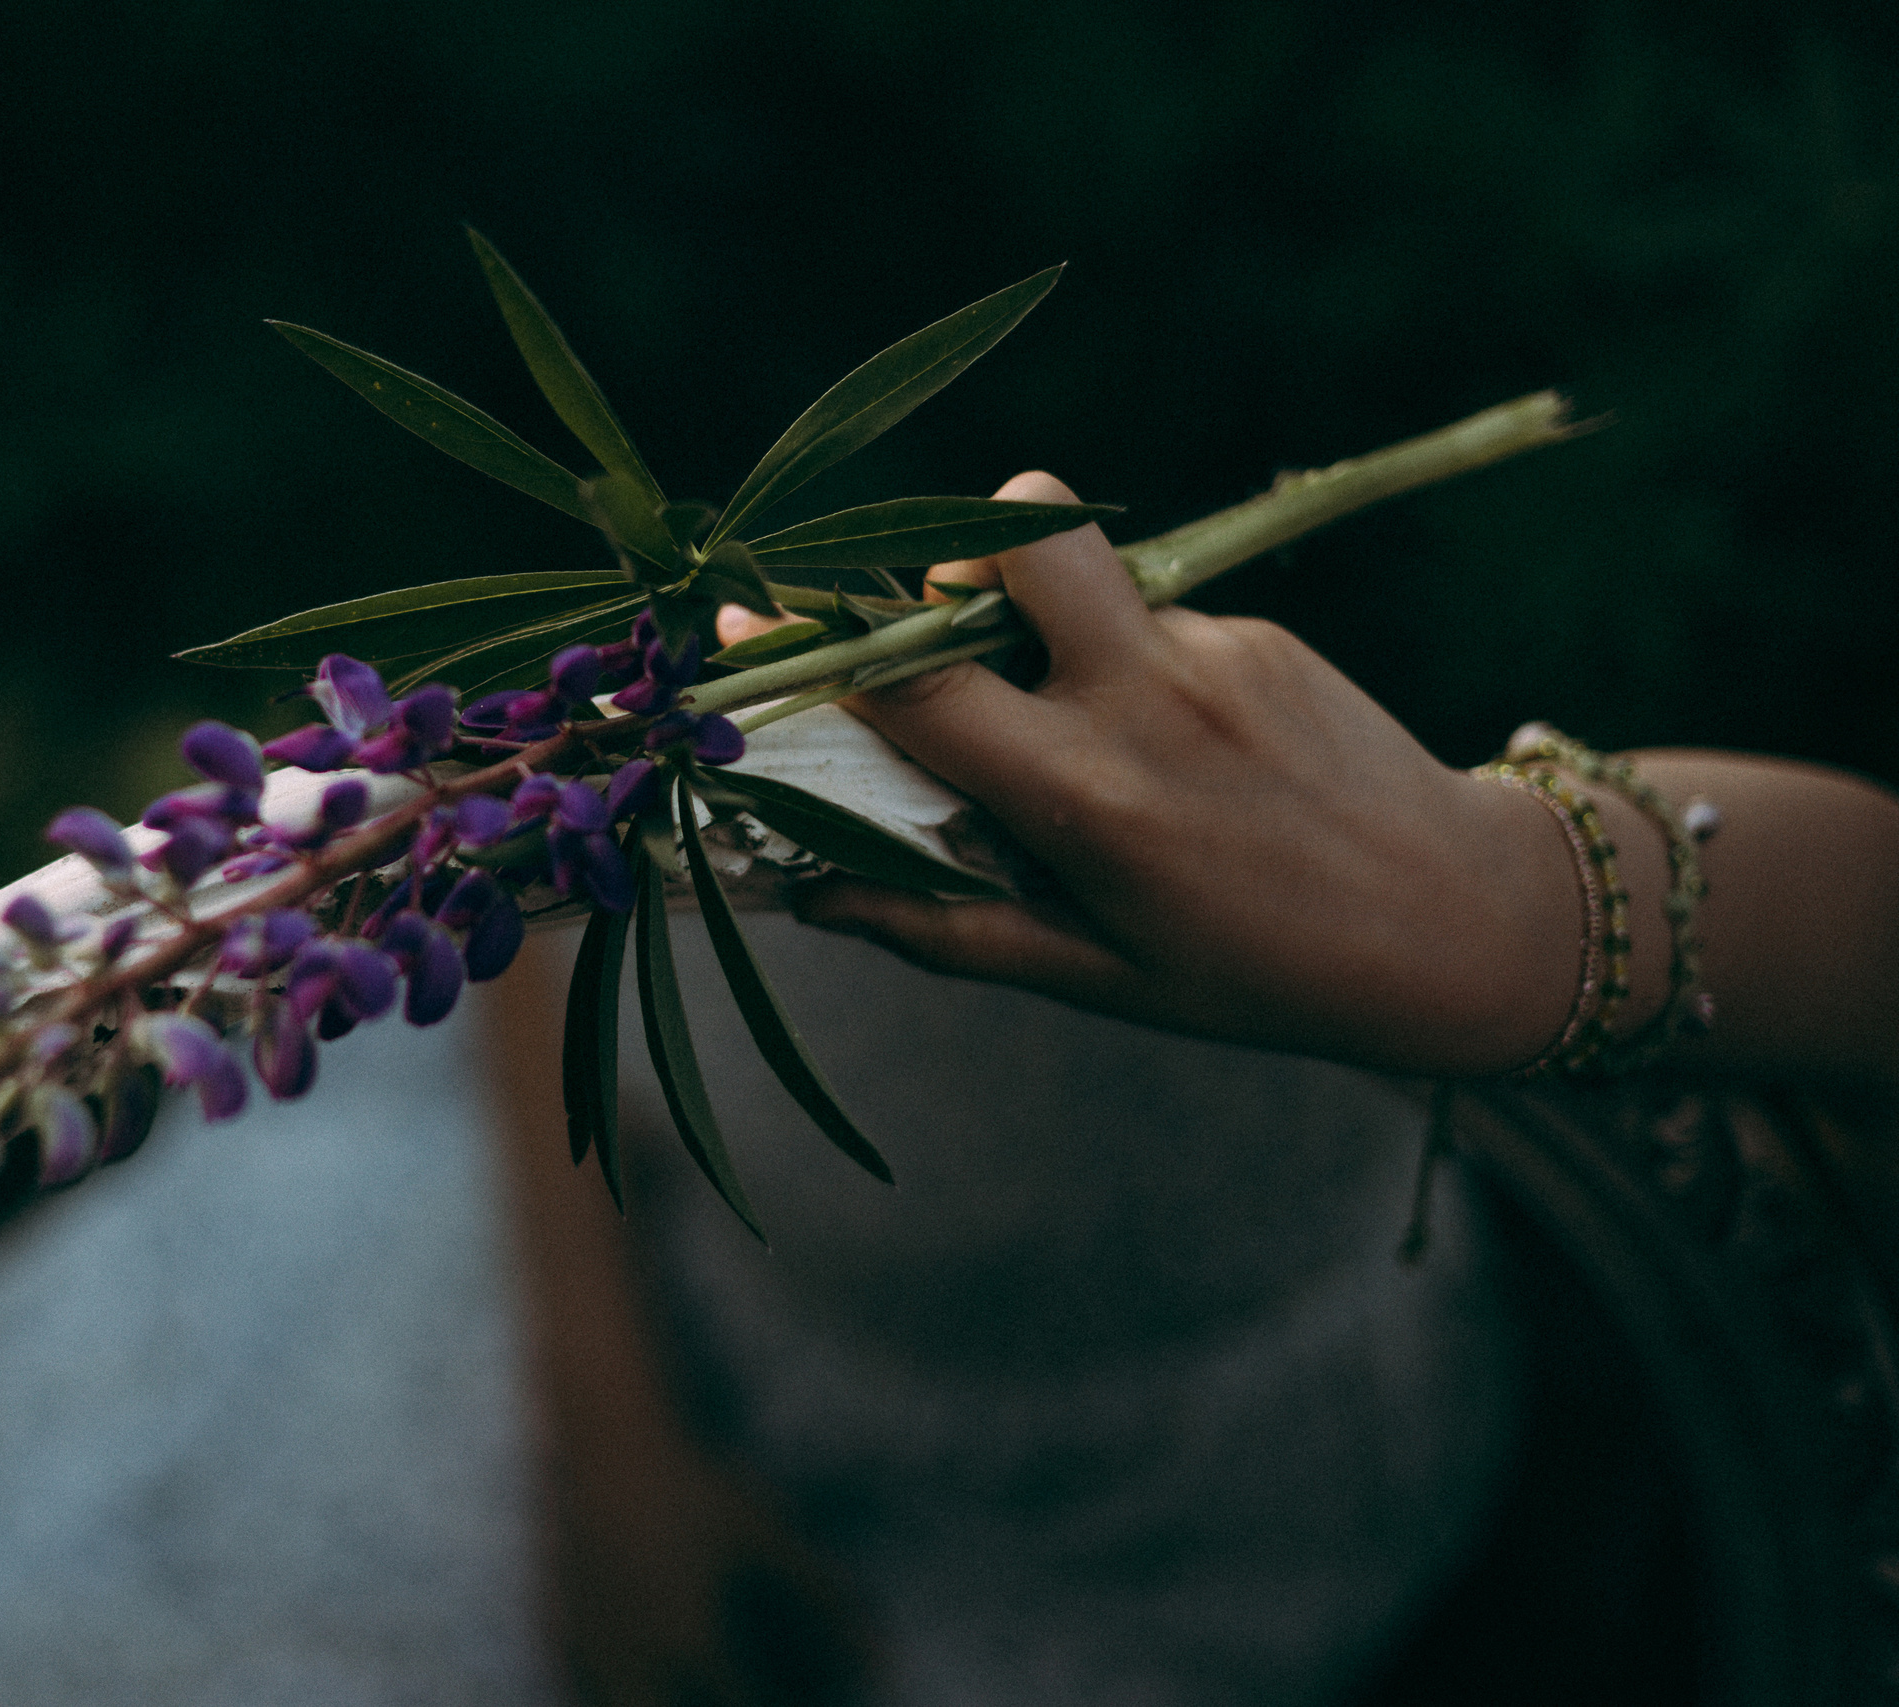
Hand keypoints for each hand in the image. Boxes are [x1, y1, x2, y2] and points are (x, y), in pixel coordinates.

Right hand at [737, 471, 1597, 1077]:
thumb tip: (815, 899)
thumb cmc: (1259, 974)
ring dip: (1046, 627)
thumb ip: (948, 929)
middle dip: (951, 554)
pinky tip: (1190, 753)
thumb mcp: (1098, 976)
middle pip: (1017, 531)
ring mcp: (1213, 648)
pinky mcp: (1259, 627)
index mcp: (1091, 799)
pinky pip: (1149, 616)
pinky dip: (1129, 667)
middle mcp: (1149, 698)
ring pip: (1080, 581)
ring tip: (1089, 726)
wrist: (1464, 922)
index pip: (919, 689)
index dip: (815, 652)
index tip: (749, 624)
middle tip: (947, 634)